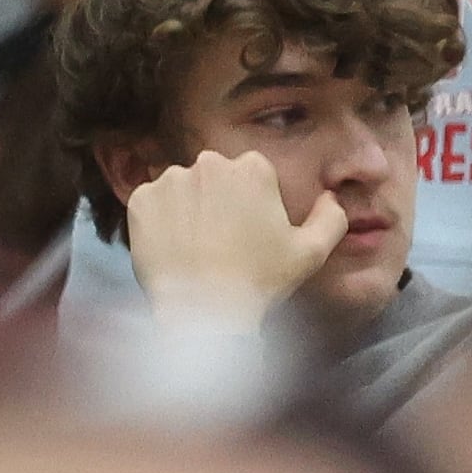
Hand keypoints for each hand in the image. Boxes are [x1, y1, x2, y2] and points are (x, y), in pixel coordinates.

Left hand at [123, 148, 345, 324]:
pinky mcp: (140, 199)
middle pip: (217, 177)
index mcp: (252, 169)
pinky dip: (163, 221)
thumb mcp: (312, 253)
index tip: (255, 231)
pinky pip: (154, 203)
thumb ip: (331, 218)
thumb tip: (330, 197)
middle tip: (228, 241)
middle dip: (222, 200)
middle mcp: (208, 163)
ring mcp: (170, 180)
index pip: (255, 174)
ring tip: (200, 247)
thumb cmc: (262, 280)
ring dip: (192, 209)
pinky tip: (177, 248)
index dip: (257, 203)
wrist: (204, 308)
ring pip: (185, 188)